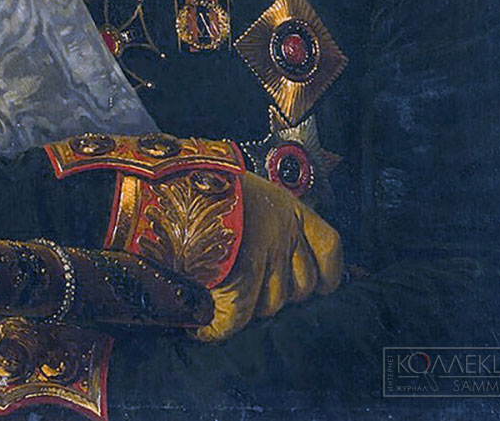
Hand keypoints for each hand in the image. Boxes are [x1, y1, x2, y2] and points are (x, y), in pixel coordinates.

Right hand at [193, 171, 342, 340]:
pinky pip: (239, 316)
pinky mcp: (240, 274)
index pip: (329, 247)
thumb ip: (266, 223)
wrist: (171, 174)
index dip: (326, 274)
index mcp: (288, 207)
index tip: (319, 286)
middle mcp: (282, 230)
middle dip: (278, 293)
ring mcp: (264, 253)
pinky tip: (205, 325)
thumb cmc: (202, 184)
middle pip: (302, 286)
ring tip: (221, 295)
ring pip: (272, 305)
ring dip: (249, 308)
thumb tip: (275, 268)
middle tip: (248, 288)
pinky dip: (221, 325)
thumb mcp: (247, 193)